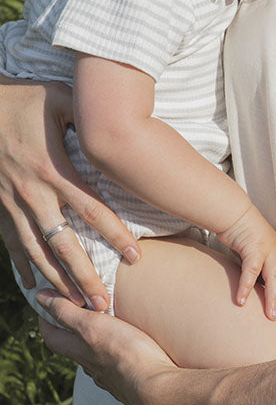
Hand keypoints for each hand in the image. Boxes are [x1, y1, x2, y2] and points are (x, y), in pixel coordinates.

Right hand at [0, 77, 140, 307]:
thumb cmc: (22, 98)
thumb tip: (122, 123)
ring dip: (56, 280)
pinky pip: (12, 243)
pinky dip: (22, 266)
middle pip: (64, 244)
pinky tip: (34, 287)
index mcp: (53, 170)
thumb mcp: (60, 98)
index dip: (114, 235)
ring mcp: (12, 203)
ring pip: (36, 252)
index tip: (135, 258)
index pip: (91, 210)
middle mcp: (32, 193)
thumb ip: (90, 115)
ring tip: (76, 306)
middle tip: (104, 304)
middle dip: (84, 277)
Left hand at [38, 290, 181, 404]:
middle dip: (73, 330)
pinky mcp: (133, 380)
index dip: (46, 320)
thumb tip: (41, 297)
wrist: (158, 389)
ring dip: (99, 342)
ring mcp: (113, 376)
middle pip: (75, 349)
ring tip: (109, 325)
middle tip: (79, 310)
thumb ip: (67, 313)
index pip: (53, 338)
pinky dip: (120, 353)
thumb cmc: (127, 355)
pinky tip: (132, 346)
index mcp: (81, 352)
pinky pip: (120, 364)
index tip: (46, 304)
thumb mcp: (92, 326)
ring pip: (98, 358)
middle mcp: (93, 367)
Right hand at [214, 204, 275, 319]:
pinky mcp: (253, 247)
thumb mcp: (259, 251)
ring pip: (274, 277)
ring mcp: (268, 249)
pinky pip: (252, 271)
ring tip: (270, 315)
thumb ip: (262, 268)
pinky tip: (242, 300)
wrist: (235, 213)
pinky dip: (247, 286)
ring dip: (272, 298)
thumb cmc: (245, 234)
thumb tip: (260, 288)